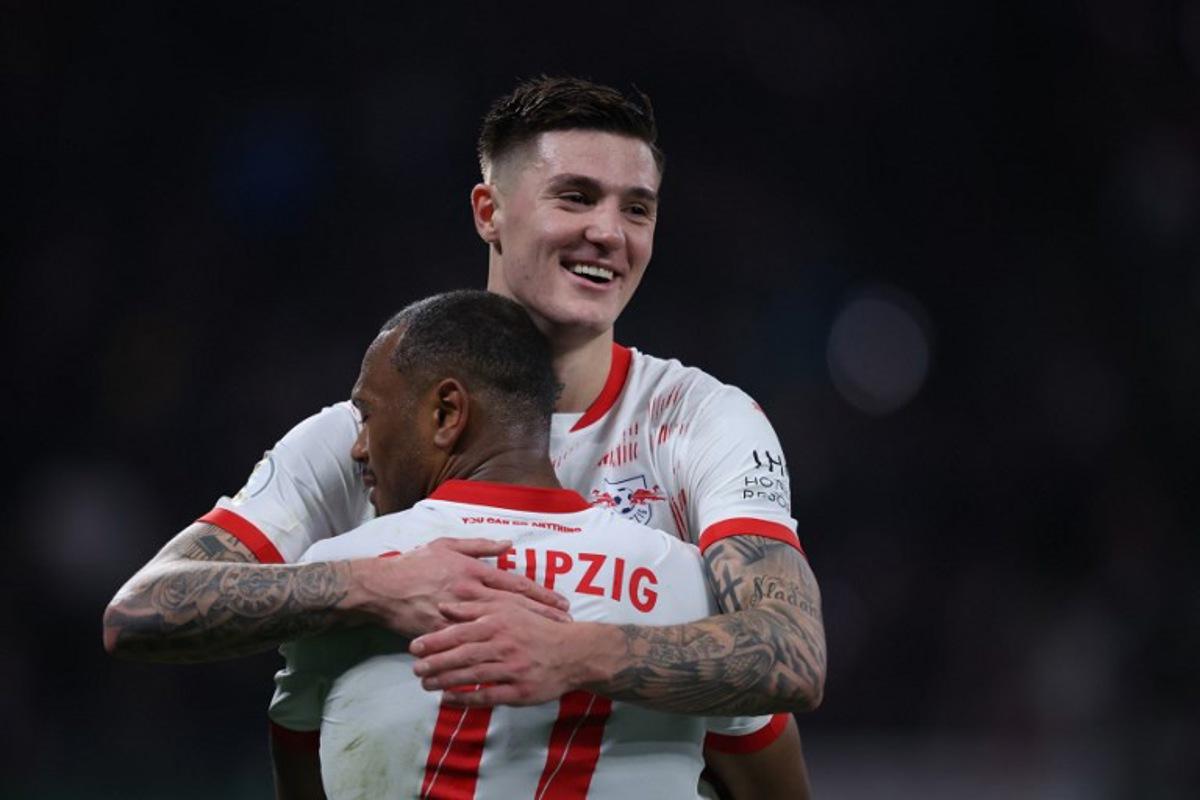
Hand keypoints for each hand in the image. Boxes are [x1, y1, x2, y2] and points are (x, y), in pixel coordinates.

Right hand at [345, 538, 570, 637]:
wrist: (381, 588)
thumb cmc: (414, 563)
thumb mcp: (446, 545)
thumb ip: (479, 546)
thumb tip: (507, 544)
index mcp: (472, 572)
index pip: (515, 585)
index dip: (541, 595)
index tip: (562, 603)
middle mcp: (469, 594)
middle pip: (514, 608)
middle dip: (542, 617)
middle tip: (565, 625)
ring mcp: (457, 616)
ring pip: (498, 629)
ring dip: (522, 636)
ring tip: (544, 644)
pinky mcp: (443, 634)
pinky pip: (471, 647)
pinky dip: (490, 654)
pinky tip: (507, 662)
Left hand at [409, 602, 607, 705]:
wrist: (573, 652)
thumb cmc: (537, 627)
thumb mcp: (508, 609)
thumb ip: (474, 606)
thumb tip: (443, 605)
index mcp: (499, 623)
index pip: (460, 632)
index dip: (435, 640)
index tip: (415, 647)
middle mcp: (503, 645)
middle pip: (462, 655)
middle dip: (435, 663)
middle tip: (415, 668)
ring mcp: (511, 669)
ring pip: (472, 676)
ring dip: (445, 681)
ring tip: (426, 684)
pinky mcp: (519, 691)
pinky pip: (487, 696)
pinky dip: (465, 698)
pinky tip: (448, 699)